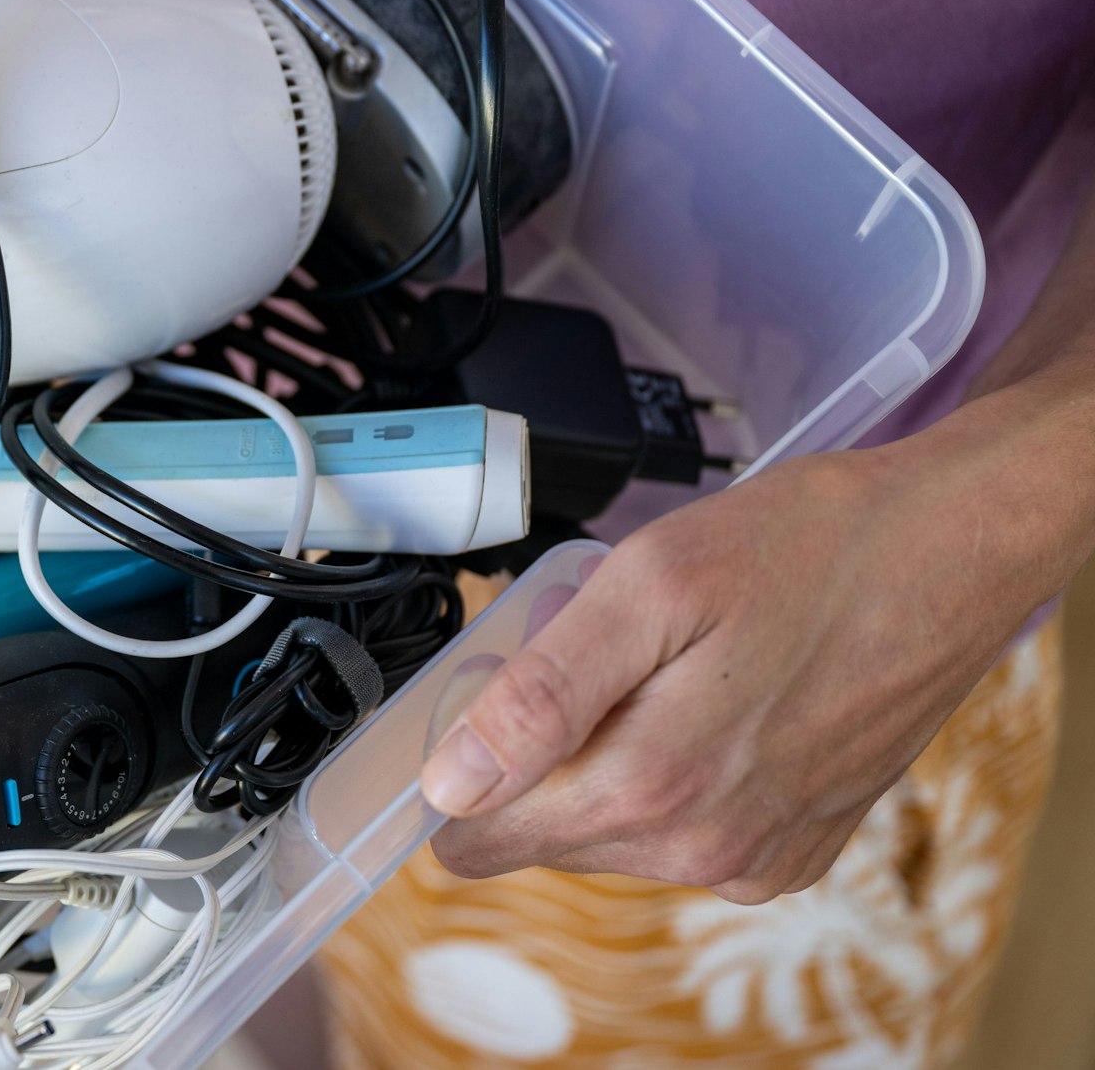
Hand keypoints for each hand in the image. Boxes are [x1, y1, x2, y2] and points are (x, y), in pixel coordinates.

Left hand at [419, 411, 1091, 904]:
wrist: (952, 549)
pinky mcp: (795, 851)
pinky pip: (685, 833)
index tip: (490, 699)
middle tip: (603, 651)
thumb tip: (455, 785)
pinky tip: (718, 702)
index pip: (484, 837)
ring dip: (611, 757)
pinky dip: (677, 775)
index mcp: (652, 790)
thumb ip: (542, 696)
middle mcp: (702, 848)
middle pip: (546, 830)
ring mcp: (754, 857)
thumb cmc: (807, 549)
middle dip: (546, 750)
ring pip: (613, 832)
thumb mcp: (646, 586)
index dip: (464, 767)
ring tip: (670, 665)